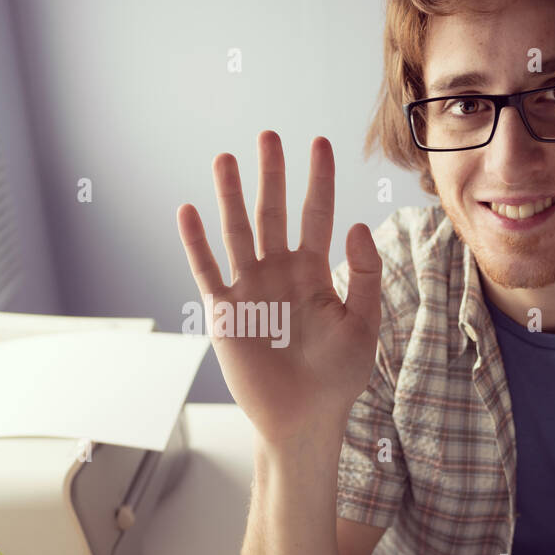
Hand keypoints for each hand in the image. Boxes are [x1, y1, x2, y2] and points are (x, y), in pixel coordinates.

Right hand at [176, 131, 381, 443]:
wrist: (304, 419)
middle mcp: (279, 273)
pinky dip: (196, 242)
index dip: (318, 179)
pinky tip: (188, 210)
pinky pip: (207, 271)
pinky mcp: (225, 313)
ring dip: (231, 196)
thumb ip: (366, 274)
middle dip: (271, 174)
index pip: (316, 214)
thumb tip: (358, 224)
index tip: (318, 143)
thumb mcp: (364, 324)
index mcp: (314, 272)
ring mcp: (250, 289)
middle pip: (272, 212)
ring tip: (226, 158)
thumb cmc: (338, 377)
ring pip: (237, 232)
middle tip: (268, 135)